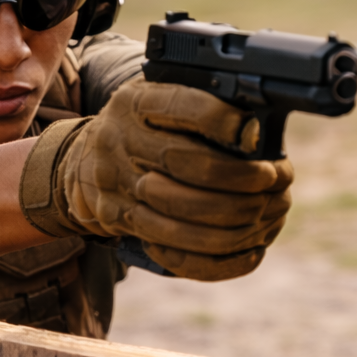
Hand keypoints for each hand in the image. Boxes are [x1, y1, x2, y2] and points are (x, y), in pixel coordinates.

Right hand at [19, 79, 292, 280]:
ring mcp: (117, 187)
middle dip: (237, 176)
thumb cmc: (139, 128)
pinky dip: (216, 256)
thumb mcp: (156, 99)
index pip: (180, 107)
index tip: (255, 134)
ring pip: (180, 215)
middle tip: (274, 179)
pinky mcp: (121, 223)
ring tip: (266, 212)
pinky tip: (248, 250)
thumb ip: (197, 102)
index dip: (221, 122)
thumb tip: (259, 124)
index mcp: (134, 103)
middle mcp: (119, 142)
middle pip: (184, 164)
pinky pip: (174, 250)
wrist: (82, 164)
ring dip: (232, 218)